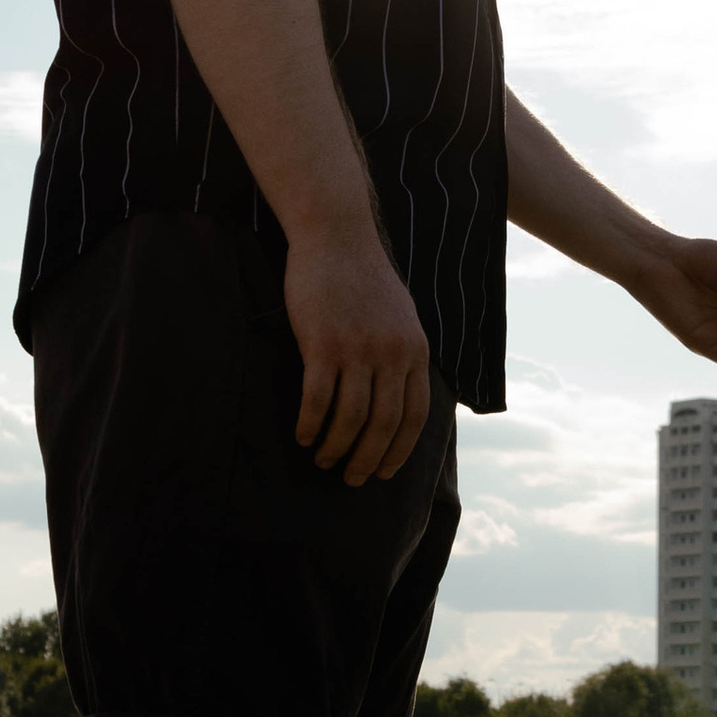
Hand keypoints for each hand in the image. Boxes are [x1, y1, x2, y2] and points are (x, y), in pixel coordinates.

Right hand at [282, 228, 431, 482]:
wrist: (336, 236)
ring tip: (322, 460)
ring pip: (350, 419)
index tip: (385, 472)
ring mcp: (358, 350)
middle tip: (351, 479)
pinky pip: (318, 400)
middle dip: (367, 460)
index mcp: (414, 350)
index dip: (399, 450)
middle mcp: (392, 354)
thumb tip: (402, 394)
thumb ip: (403, 353)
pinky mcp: (323, 344)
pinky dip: (310, 424)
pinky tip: (301, 435)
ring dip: (336, 448)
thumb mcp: (401, 316)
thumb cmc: (363, 277)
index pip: (414, 416)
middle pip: (383, 425)